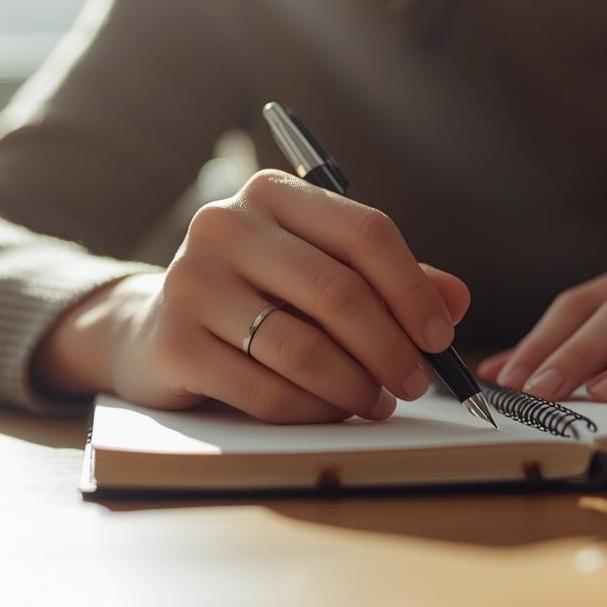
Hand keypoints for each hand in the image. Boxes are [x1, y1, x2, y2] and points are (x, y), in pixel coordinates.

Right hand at [35, 169, 468, 422]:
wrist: (153, 328)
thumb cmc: (257, 296)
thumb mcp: (321, 271)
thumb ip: (390, 280)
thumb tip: (454, 302)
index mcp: (273, 194)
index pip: (364, 231)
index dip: (413, 290)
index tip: (440, 337)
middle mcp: (227, 226)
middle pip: (337, 292)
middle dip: (390, 348)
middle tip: (416, 383)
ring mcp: (192, 282)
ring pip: (303, 348)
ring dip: (355, 386)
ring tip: (377, 402)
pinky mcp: (173, 342)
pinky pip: (265, 390)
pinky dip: (312, 410)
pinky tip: (331, 412)